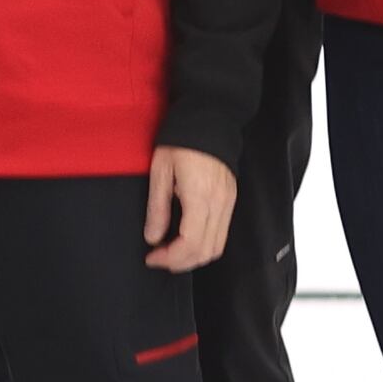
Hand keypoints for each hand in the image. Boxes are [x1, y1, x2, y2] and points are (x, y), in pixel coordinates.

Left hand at [144, 144, 238, 272]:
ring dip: (193, 257)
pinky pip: (221, 234)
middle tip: (158, 259)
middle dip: (181, 262)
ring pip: (217, 247)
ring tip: (170, 252)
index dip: (170, 258)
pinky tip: (185, 240)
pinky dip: (204, 245)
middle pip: (206, 251)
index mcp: (200, 197)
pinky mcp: (231, 200)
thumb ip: (157, 208)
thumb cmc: (180, 141)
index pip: (190, 244)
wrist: (209, 119)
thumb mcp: (160, 171)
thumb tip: (152, 238)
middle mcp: (219, 204)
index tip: (151, 258)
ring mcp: (228, 203)